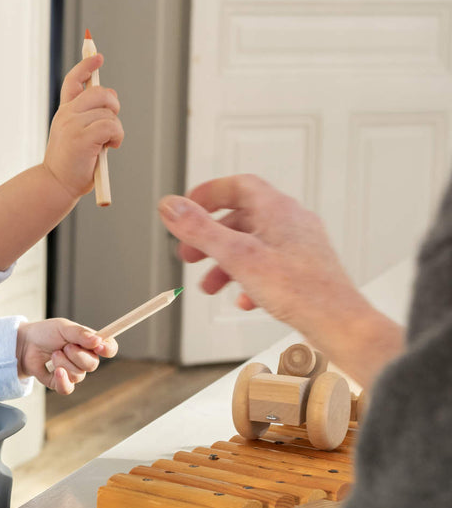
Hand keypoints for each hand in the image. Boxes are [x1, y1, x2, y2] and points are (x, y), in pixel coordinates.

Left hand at [16, 319, 116, 393]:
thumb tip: (98, 340)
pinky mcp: (61, 383)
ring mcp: (73, 372)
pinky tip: (56, 371)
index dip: (108, 349)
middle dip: (77, 355)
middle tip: (64, 346)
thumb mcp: (63, 327)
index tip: (99, 346)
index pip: (109, 348)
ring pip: (78, 375)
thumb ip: (81, 333)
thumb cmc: (46, 333)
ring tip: (53, 353)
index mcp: (90, 343)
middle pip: (93, 365)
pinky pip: (68, 388)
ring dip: (63, 363)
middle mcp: (85, 359)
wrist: (25, 344)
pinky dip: (62, 380)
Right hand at [42, 55, 123, 199]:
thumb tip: (110, 99)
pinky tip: (110, 147)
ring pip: (109, 113)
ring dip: (116, 129)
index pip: (73, 81)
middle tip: (112, 124)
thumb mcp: (77, 136)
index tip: (98, 57)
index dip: (86, 66)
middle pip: (100, 92)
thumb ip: (89, 118)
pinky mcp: (82, 138)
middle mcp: (66, 115)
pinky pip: (111, 126)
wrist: (56, 186)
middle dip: (113, 105)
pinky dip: (117, 137)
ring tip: (107, 145)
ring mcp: (73, 125)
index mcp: (64, 113)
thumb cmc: (70, 165)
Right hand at [157, 175, 402, 388]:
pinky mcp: (303, 269)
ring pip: (252, 246)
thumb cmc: (299, 290)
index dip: (208, 194)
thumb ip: (200, 230)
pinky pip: (268, 267)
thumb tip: (171, 207)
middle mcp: (291, 222)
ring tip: (210, 285)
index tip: (187, 208)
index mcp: (277, 210)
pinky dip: (248, 279)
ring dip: (225, 263)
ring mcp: (299, 246)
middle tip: (189, 253)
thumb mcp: (237, 256)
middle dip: (210, 237)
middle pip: (241, 218)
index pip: (238, 186)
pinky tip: (243, 298)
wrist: (336, 321)